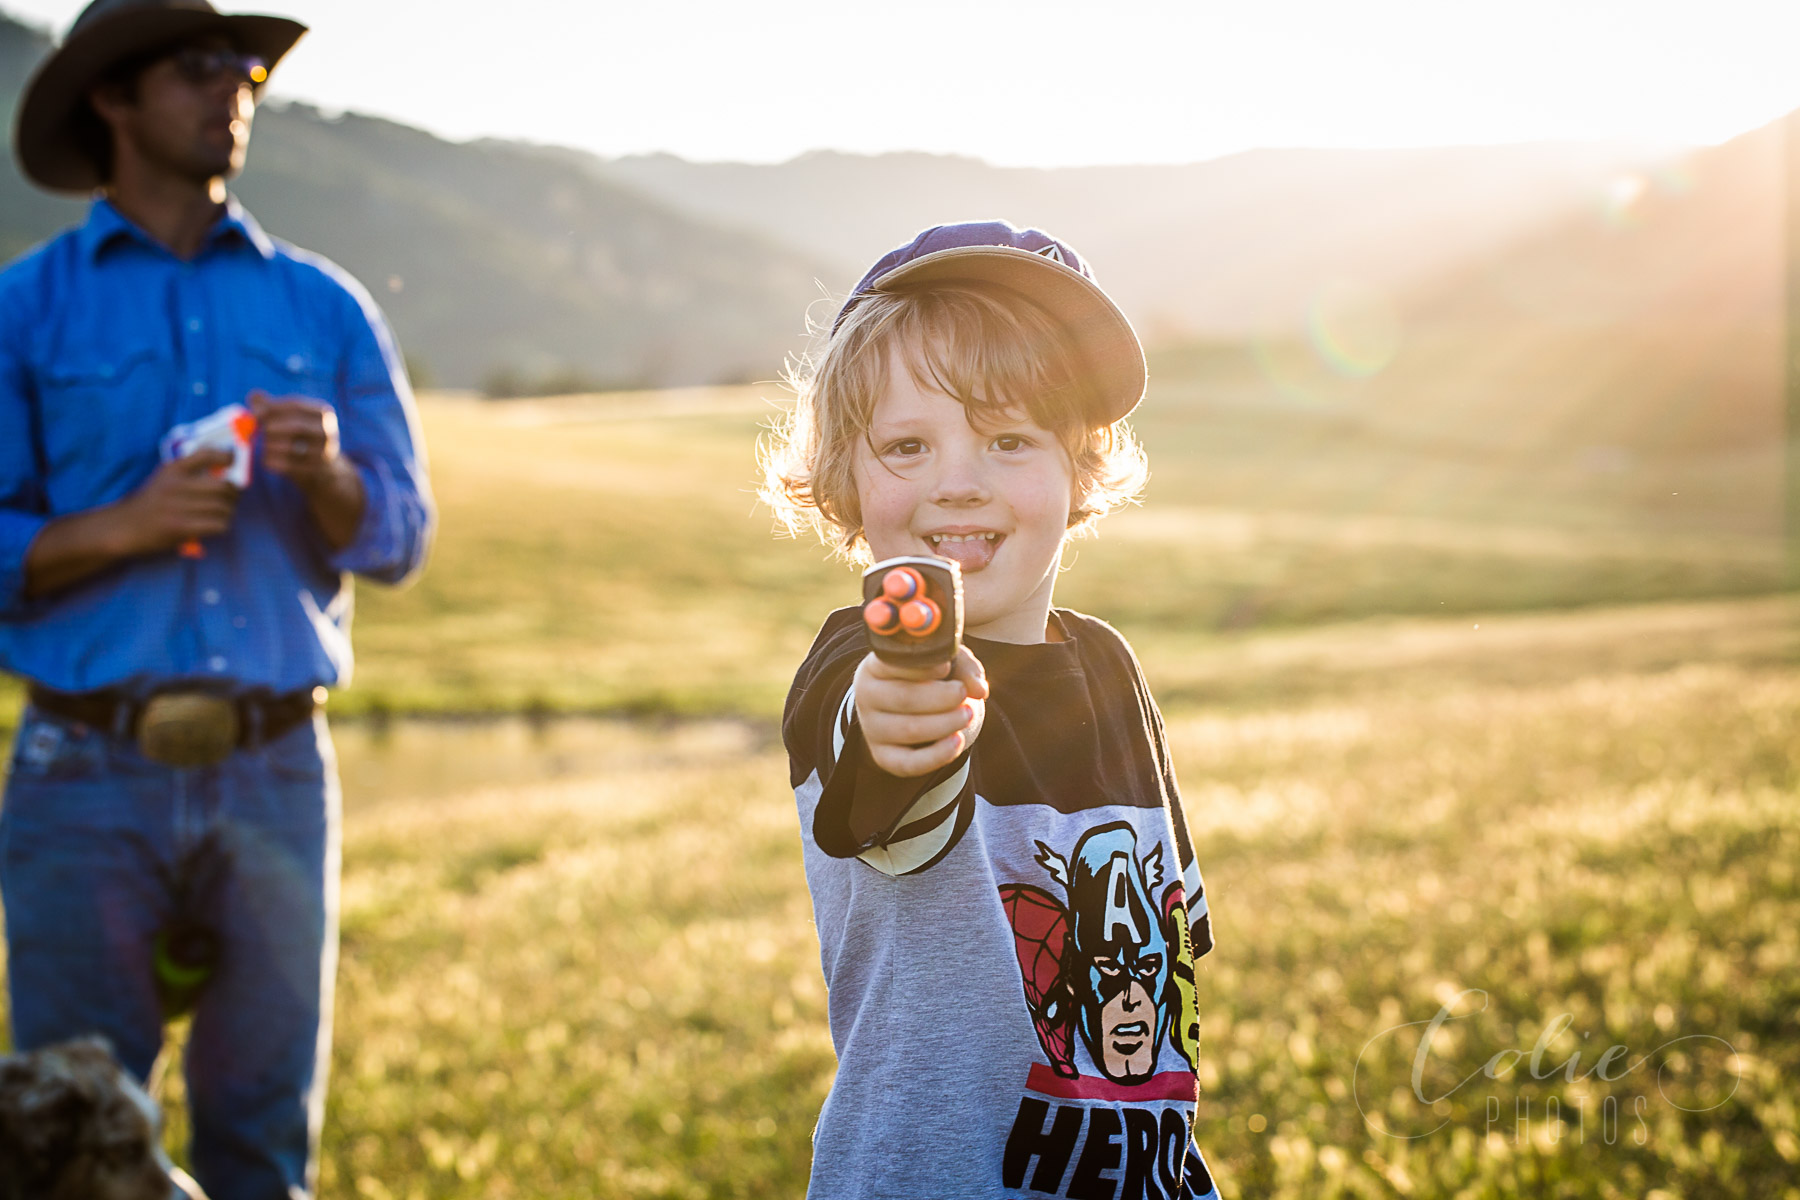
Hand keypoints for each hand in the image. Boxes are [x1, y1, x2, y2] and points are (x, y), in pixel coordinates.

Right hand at [108, 448, 242, 555]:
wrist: (123, 526)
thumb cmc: (150, 502)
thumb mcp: (165, 477)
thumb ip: (191, 470)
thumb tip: (228, 464)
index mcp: (173, 469)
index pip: (208, 455)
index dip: (227, 457)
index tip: (232, 462)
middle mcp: (177, 485)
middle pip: (224, 487)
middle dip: (233, 494)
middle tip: (231, 498)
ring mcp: (178, 507)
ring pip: (223, 508)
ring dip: (228, 512)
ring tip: (221, 514)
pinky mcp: (181, 527)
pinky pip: (217, 525)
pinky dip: (220, 526)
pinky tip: (213, 526)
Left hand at [249, 389, 342, 491]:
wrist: (322, 468)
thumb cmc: (301, 436)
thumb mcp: (289, 418)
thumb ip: (270, 405)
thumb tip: (254, 396)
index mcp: (323, 412)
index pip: (296, 405)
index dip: (272, 408)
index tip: (254, 414)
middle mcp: (328, 431)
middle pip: (297, 426)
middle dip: (272, 428)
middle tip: (258, 431)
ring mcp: (325, 452)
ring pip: (293, 448)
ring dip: (271, 446)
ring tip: (264, 446)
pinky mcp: (316, 470)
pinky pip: (291, 466)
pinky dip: (275, 462)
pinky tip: (266, 461)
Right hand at [854, 644, 989, 777]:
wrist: (908, 707)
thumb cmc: (927, 677)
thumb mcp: (945, 662)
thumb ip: (964, 667)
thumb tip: (979, 689)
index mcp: (875, 667)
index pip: (893, 664)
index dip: (922, 667)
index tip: (947, 666)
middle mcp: (866, 696)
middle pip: (903, 698)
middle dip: (941, 697)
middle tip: (963, 694)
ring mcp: (872, 728)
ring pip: (909, 730)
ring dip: (945, 723)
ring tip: (968, 714)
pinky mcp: (882, 756)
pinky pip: (908, 763)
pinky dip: (936, 755)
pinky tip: (958, 741)